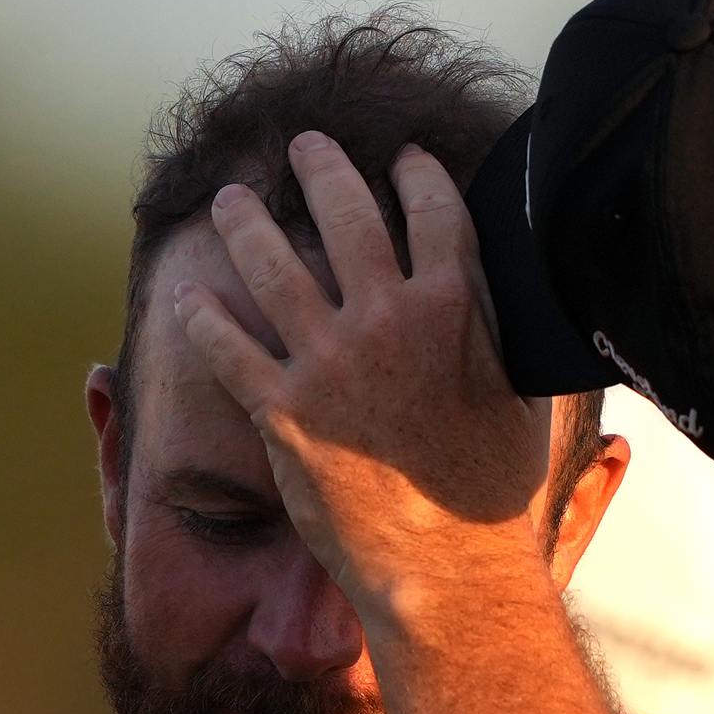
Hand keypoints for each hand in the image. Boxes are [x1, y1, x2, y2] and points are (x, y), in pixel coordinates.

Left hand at [172, 131, 554, 618]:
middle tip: (305, 147)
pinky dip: (202, 316)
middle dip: (321, 169)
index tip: (403, 160)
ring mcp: (329, 362)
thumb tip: (513, 298)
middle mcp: (388, 319)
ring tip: (232, 201)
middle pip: (346, 214)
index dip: (415, 174)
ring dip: (246, 223)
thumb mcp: (524, 393)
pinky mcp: (283, 411)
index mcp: (456, 306)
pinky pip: (227, 347)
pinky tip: (189, 295)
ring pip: (273, 265)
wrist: (450, 566)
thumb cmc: (495, 490)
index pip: (433, 209)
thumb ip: (505, 332)